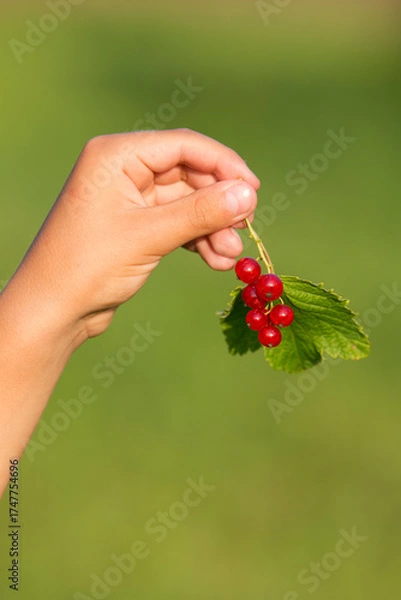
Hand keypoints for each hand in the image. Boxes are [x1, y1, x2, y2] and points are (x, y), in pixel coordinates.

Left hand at [5, 128, 258, 341]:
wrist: (54, 309)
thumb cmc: (89, 265)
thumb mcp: (149, 236)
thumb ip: (200, 213)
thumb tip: (248, 194)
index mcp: (117, 155)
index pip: (183, 146)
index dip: (223, 165)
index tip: (254, 190)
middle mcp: (124, 170)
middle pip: (189, 175)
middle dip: (218, 205)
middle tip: (244, 230)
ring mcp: (131, 198)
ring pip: (187, 203)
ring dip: (212, 228)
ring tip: (228, 257)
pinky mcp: (137, 225)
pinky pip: (178, 223)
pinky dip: (198, 239)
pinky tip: (215, 260)